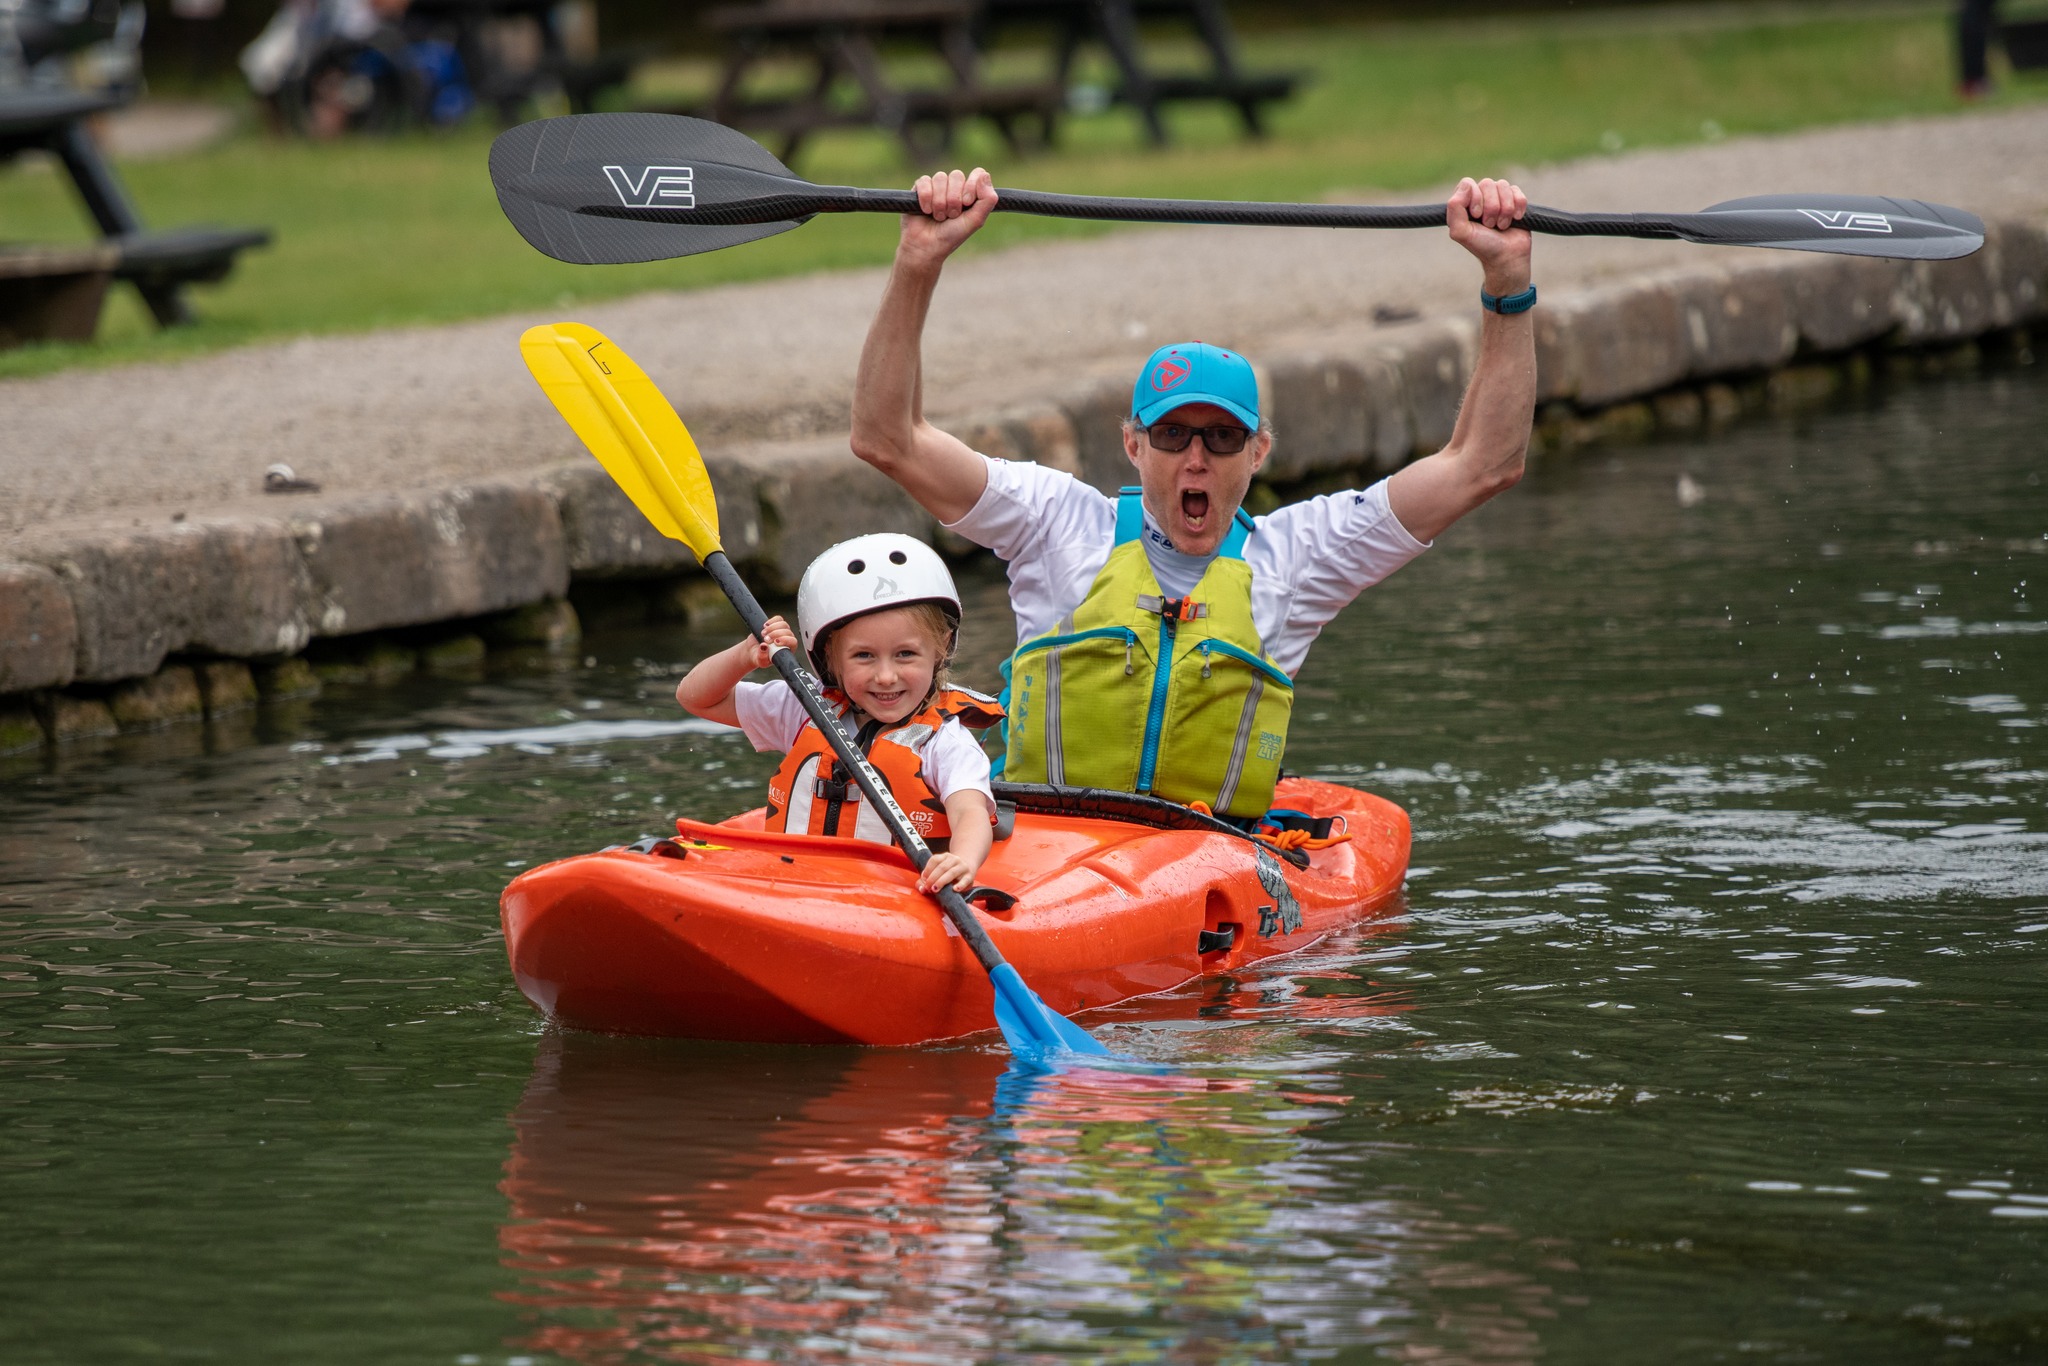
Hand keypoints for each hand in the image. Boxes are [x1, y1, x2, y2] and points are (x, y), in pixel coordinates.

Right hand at [750, 615, 796, 668]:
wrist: (753, 650)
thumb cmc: (760, 658)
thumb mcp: (760, 661)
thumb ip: (762, 656)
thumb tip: (764, 646)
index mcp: (787, 650)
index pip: (793, 642)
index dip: (785, 640)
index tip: (775, 642)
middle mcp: (787, 640)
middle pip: (787, 632)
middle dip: (776, 634)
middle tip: (765, 639)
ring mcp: (782, 631)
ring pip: (783, 624)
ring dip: (772, 628)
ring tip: (763, 634)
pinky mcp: (776, 625)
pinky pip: (778, 619)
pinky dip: (771, 621)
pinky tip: (765, 626)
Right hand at [899, 168, 997, 269]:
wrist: (927, 247)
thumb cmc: (952, 236)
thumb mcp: (975, 221)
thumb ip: (987, 200)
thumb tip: (985, 175)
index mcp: (970, 192)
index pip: (977, 173)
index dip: (971, 186)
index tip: (967, 203)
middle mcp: (954, 187)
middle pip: (957, 175)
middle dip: (954, 199)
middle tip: (951, 216)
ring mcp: (937, 186)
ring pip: (940, 177)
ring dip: (940, 202)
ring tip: (939, 217)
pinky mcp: (920, 188)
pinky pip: (924, 181)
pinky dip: (926, 198)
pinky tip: (926, 211)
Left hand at [916, 851, 974, 893]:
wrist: (968, 866)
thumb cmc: (949, 872)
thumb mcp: (940, 871)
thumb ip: (928, 879)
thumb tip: (921, 888)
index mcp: (945, 856)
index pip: (934, 860)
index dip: (927, 869)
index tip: (923, 879)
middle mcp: (954, 859)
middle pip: (942, 867)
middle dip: (932, 878)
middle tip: (927, 888)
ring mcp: (963, 867)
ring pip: (951, 873)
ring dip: (941, 881)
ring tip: (935, 889)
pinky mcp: (970, 876)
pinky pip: (965, 880)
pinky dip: (960, 885)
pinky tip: (955, 889)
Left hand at [1447, 177, 1531, 294]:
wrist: (1507, 257)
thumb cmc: (1483, 246)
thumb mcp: (1461, 232)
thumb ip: (1455, 208)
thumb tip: (1467, 185)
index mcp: (1464, 203)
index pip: (1468, 183)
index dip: (1475, 197)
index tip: (1476, 215)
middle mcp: (1480, 197)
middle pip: (1487, 183)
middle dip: (1491, 207)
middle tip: (1490, 225)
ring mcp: (1498, 198)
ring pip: (1503, 185)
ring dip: (1504, 209)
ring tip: (1502, 225)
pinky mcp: (1515, 200)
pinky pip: (1517, 191)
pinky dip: (1517, 206)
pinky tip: (1515, 219)